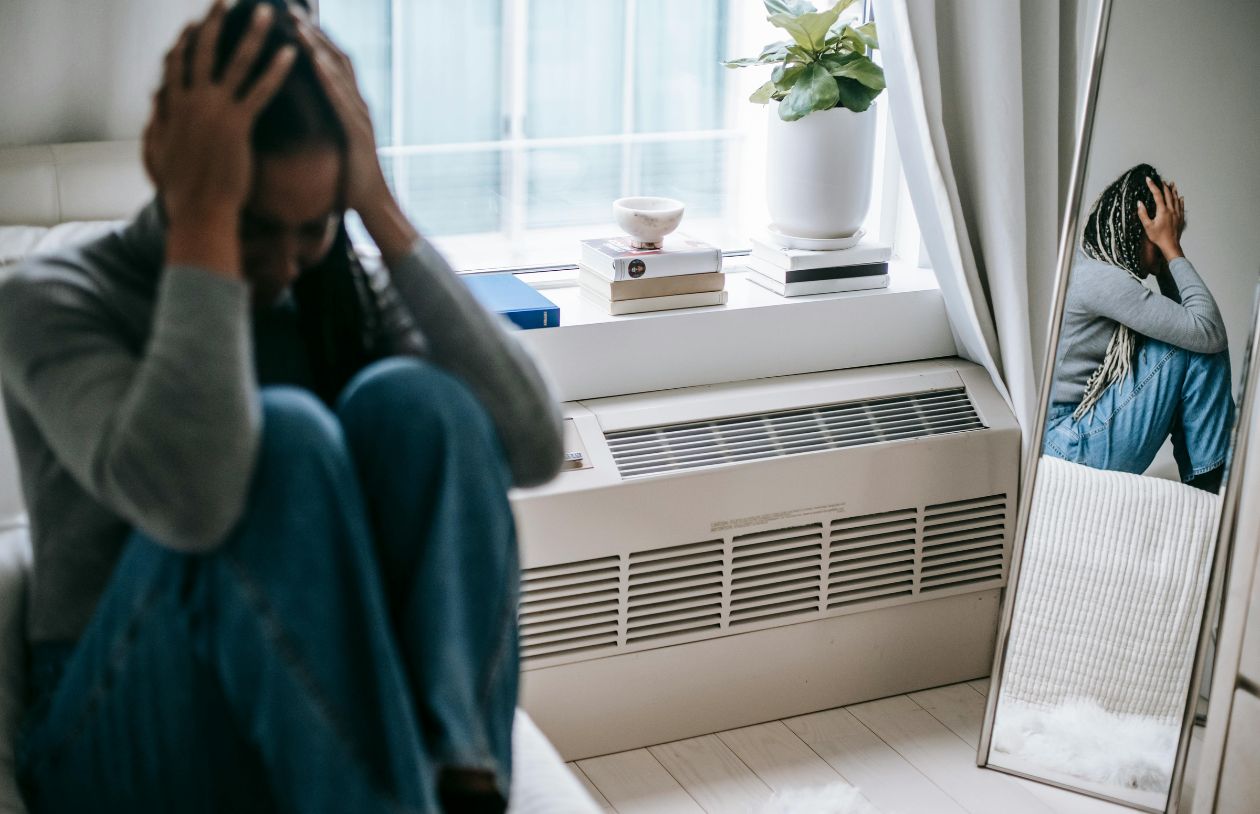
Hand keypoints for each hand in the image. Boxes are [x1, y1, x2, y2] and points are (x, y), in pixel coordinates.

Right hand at [144, 1, 294, 271]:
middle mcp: (191, 102)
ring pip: (235, 63)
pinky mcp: (237, 125)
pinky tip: (291, 54)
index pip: (176, 64)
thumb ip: (157, 122)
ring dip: (252, 35)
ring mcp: (214, 111)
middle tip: (225, 0)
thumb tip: (155, 102)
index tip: (194, 24)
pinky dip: (276, 70)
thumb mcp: (157, 152)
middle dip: (214, 22)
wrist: (199, 211)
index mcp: (172, 107)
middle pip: (203, 52)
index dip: (186, 42)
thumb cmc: (180, 191)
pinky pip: (260, 90)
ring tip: (267, 14)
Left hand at [293, 14, 391, 214]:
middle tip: (289, 10)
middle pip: (336, 58)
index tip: (291, 19)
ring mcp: (360, 117)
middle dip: (313, 33)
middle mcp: (358, 105)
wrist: (372, 204)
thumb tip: (300, 116)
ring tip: (297, 26)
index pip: (333, 63)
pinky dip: (328, 79)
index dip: (314, 39)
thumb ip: (322, 125)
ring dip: (318, 48)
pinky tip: (314, 62)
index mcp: (350, 107)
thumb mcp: (332, 144)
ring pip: (339, 74)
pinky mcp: (358, 132)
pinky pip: (341, 100)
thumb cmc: (349, 179)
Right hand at [1136, 176, 1185, 262]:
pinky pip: (1181, 206)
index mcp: (1162, 211)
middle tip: (1161, 180)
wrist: (1170, 245)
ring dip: (1173, 191)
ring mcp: (1177, 214)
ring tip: (1172, 184)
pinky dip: (1180, 200)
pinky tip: (1181, 197)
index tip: (1148, 179)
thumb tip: (1140, 203)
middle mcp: (1171, 210)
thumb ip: (1143, 214)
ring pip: (1176, 199)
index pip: (1157, 195)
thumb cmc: (1158, 237)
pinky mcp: (1180, 218)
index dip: (1152, 186)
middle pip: (1168, 194)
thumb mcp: (1147, 226)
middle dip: (1164, 186)